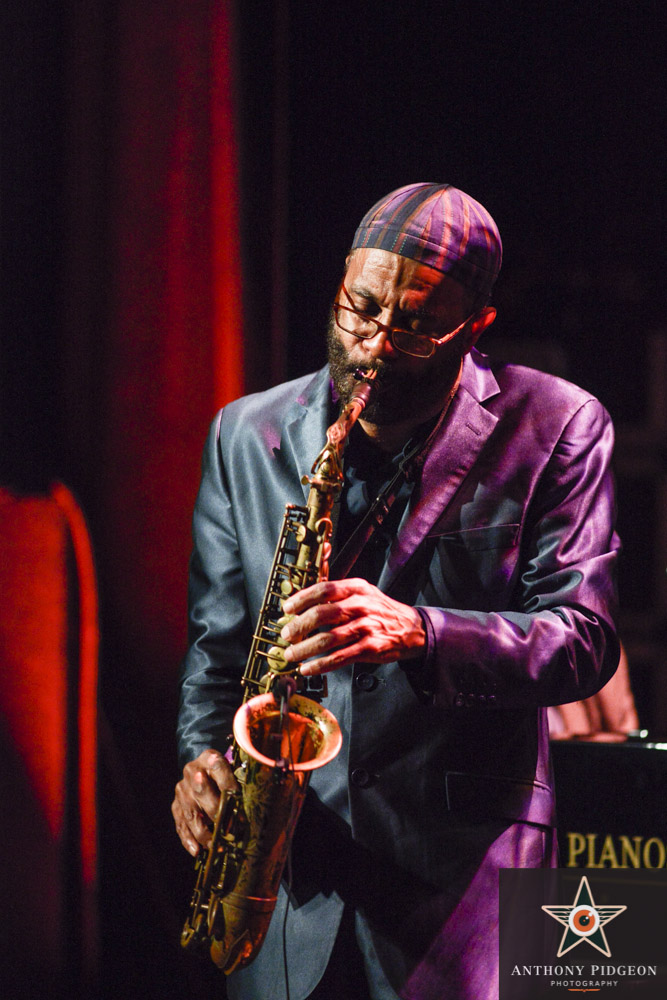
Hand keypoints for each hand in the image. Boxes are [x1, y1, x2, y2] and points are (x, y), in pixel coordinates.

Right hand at [172, 749, 237, 855]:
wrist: (202, 768)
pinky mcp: (176, 805)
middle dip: (214, 810)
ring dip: (202, 832)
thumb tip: (255, 804)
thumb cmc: (225, 772)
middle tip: (225, 827)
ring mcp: (182, 790)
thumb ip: (241, 780)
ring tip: (214, 845)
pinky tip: (197, 851)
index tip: (236, 798)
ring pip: (191, 812)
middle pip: (201, 791)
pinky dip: (188, 839)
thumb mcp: (233, 768)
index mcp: (209, 757)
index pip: (217, 766)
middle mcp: (192, 771)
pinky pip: (181, 824)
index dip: (227, 782)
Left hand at [280, 578, 425, 675]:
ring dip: (305, 649)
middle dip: (300, 626)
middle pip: (323, 614)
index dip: (302, 598)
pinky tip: (308, 669)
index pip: (324, 589)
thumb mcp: (363, 593)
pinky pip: (340, 658)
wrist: (412, 629)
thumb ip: (337, 595)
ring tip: (292, 655)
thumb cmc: (380, 611)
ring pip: (329, 639)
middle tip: (286, 635)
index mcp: (357, 588)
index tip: (287, 608)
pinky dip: (320, 665)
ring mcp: (367, 627)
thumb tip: (302, 602)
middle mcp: (362, 605)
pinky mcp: (371, 648)